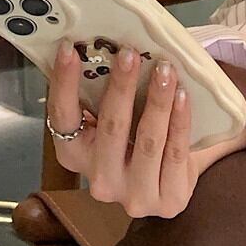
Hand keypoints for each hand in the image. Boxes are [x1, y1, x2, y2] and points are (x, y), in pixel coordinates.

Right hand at [47, 41, 199, 218]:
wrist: (176, 178)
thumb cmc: (138, 138)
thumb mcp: (115, 119)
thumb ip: (104, 93)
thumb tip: (105, 45)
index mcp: (76, 156)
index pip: (62, 118)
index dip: (64, 83)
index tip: (69, 49)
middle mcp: (100, 181)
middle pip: (110, 128)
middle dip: (121, 86)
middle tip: (130, 53)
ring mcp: (135, 196)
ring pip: (147, 141)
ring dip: (157, 100)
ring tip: (165, 69)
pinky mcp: (169, 200)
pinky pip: (175, 152)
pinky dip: (180, 120)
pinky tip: (183, 95)